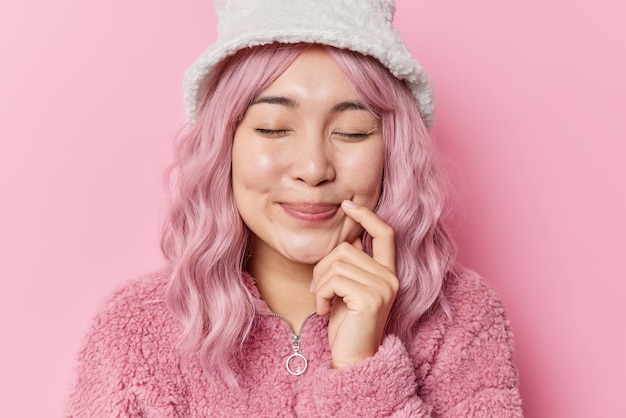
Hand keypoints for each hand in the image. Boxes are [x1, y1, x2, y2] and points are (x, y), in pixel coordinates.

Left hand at [310, 200, 398, 367]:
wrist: (353, 358)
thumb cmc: (347, 325)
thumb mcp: (349, 290)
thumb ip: (353, 265)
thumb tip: (351, 238)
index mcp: (388, 272)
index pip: (384, 233)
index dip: (367, 216)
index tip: (347, 205)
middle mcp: (390, 277)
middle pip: (347, 248)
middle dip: (323, 266)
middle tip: (318, 290)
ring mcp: (383, 287)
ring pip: (338, 263)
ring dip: (320, 282)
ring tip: (322, 301)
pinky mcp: (371, 298)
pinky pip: (335, 280)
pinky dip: (321, 293)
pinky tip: (322, 310)